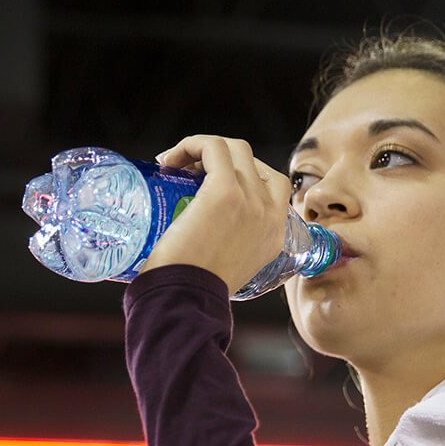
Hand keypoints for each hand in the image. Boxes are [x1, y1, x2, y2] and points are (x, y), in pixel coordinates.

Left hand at [145, 135, 292, 295]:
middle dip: (221, 158)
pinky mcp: (225, 191)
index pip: (274, 186)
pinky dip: (190, 144)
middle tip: (188, 173)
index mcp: (276, 235)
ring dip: (203, 149)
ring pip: (234, 148)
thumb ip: (229, 251)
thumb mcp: (228, 271)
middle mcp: (270, 214)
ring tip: (175, 164)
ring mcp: (251, 200)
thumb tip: (201, 239)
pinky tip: (168, 160)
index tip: (208, 183)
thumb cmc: (194, 292)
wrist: (187, 301)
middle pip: (253, 161)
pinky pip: (213, 147)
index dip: (242, 175)